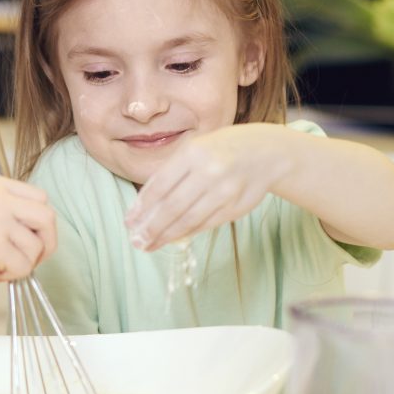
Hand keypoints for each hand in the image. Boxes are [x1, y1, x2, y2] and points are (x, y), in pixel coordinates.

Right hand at [0, 175, 56, 289]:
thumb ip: (7, 211)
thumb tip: (39, 233)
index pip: (40, 198)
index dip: (41, 224)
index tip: (34, 239)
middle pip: (47, 218)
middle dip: (45, 244)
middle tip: (30, 259)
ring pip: (36, 247)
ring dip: (22, 264)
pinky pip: (22, 267)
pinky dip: (10, 276)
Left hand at [126, 124, 286, 251]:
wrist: (265, 153)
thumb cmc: (221, 149)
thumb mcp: (195, 149)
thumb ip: (171, 172)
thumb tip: (143, 205)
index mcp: (194, 153)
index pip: (160, 185)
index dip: (142, 207)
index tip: (129, 222)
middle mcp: (209, 172)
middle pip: (172, 206)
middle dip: (151, 227)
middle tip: (136, 241)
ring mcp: (224, 192)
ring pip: (188, 220)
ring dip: (166, 235)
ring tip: (149, 244)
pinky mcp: (234, 208)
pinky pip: (204, 224)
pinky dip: (186, 233)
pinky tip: (172, 238)